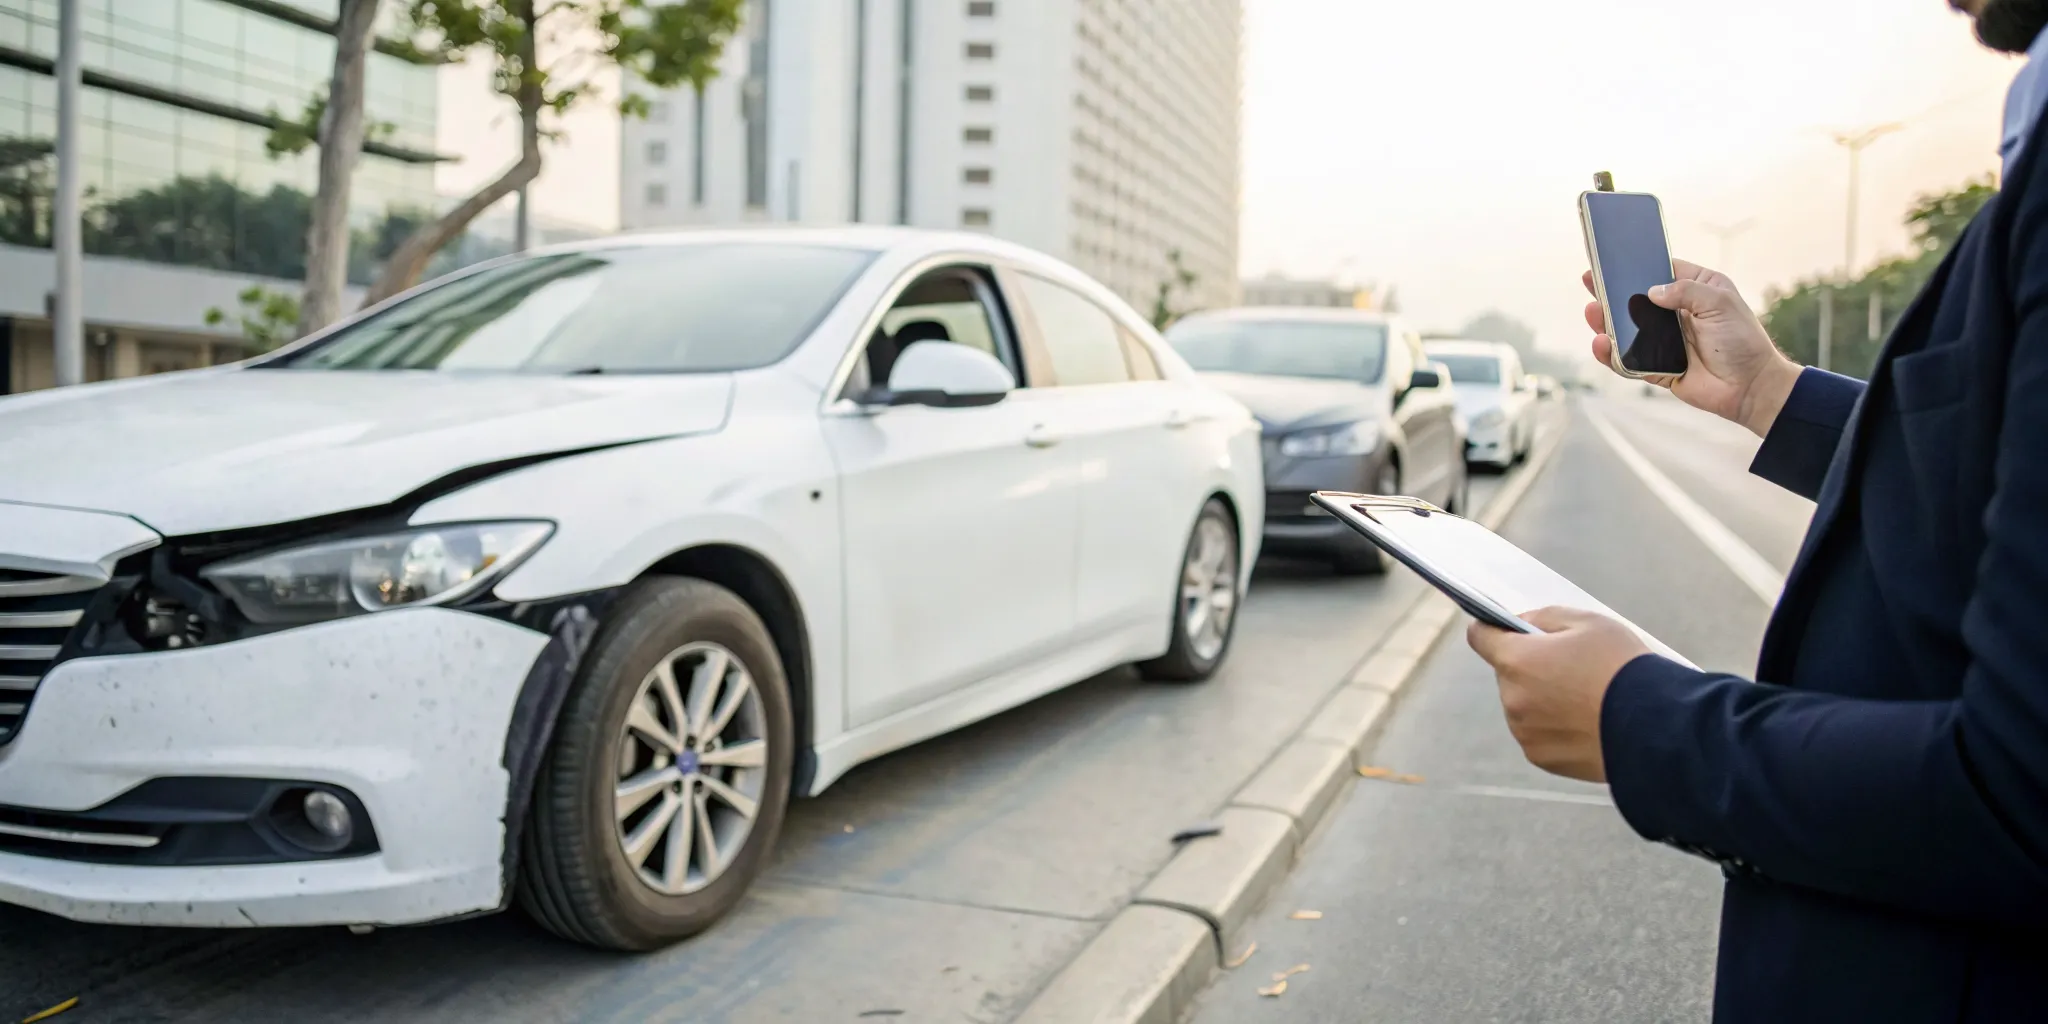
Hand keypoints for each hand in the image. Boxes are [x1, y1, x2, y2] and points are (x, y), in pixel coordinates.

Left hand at [1466, 607, 1651, 782]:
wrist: (1655, 727)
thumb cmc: (1623, 668)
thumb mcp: (1589, 623)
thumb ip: (1545, 618)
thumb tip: (1521, 623)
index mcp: (1518, 660)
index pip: (1481, 637)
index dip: (1492, 630)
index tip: (1504, 630)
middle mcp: (1512, 698)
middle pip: (1508, 674)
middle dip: (1530, 668)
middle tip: (1570, 668)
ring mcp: (1524, 731)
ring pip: (1523, 706)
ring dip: (1541, 700)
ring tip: (1584, 700)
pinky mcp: (1541, 757)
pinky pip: (1538, 734)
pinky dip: (1554, 728)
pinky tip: (1587, 723)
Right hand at [1583, 260, 1802, 437]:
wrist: (1750, 387)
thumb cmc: (1742, 341)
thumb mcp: (1720, 303)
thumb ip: (1686, 291)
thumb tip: (1650, 292)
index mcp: (1696, 291)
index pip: (1662, 272)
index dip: (1639, 266)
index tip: (1615, 260)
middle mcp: (1677, 315)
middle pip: (1637, 300)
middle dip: (1613, 293)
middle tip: (1590, 283)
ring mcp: (1665, 342)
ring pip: (1627, 330)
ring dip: (1606, 323)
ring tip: (1592, 314)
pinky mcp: (1657, 368)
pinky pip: (1628, 361)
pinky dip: (1612, 355)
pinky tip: (1602, 345)